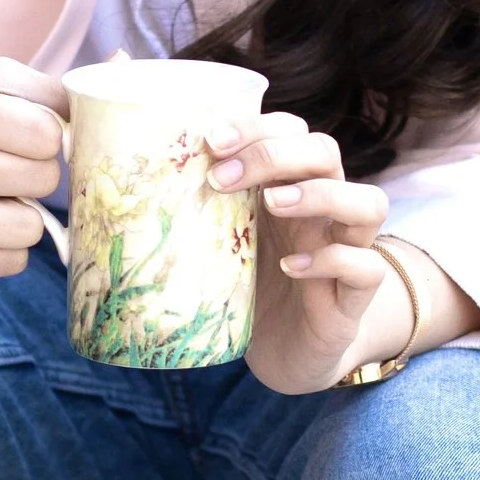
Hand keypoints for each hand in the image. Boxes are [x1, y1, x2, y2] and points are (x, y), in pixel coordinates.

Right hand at [0, 59, 64, 274]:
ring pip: (30, 231)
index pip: (45, 135)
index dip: (49, 138)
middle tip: (11, 166)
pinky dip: (6, 246)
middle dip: (39, 174)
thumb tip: (124, 70)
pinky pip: (8, 264)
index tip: (29, 137)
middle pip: (42, 182)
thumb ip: (51, 87)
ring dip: (26, 215)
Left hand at [211, 107, 400, 395]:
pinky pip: (367, 268)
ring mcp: (347, 251)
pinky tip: (289, 268)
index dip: (257, 125)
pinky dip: (332, 261)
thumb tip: (109, 169)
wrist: (287, 353)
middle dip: (275, 153)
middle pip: (327, 152)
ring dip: (319, 195)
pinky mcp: (354, 299)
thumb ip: (193, 206)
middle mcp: (325, 212)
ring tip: (271, 205)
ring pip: (369, 203)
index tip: (209, 140)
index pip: (293, 130)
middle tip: (223, 177)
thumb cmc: (252, 288)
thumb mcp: (220, 241)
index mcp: (291, 187)